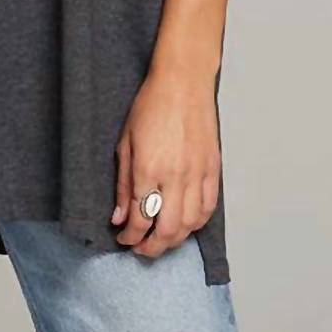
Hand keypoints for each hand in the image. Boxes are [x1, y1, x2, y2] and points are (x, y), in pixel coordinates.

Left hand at [112, 64, 220, 257]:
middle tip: (141, 248)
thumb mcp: (125, 144)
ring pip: (190, 224)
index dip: (130, 236)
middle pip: (167, 230)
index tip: (124, 238)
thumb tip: (119, 216)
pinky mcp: (212, 169)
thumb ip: (123, 185)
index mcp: (148, 170)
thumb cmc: (151, 107)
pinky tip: (186, 224)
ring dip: (175, 239)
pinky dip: (197, 223)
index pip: (140, 219)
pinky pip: (208, 208)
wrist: (183, 83)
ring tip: (162, 239)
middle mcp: (175, 176)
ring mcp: (197, 174)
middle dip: (152, 247)